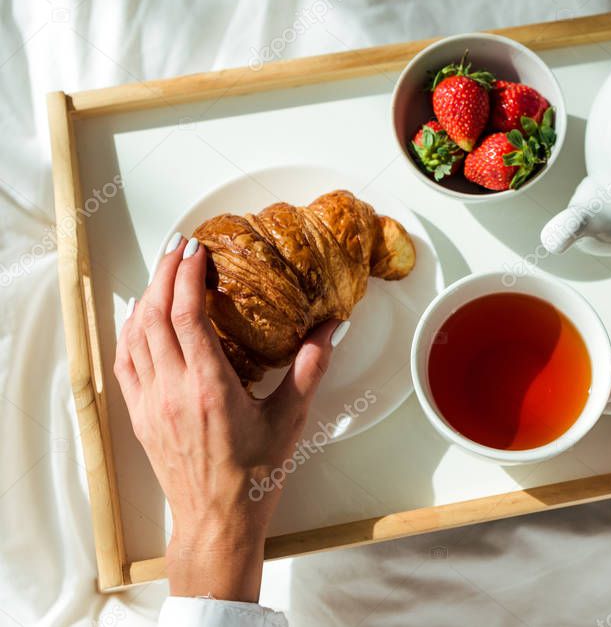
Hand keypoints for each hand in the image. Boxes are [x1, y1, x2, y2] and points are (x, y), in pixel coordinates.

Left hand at [114, 234, 338, 601]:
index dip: (188, 277)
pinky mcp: (140, 415)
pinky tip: (143, 317)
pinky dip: (131, 330)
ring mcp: (150, 403)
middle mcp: (173, 391)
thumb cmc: (254, 475)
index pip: (187, 316)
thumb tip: (328, 330)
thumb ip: (308, 370)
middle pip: (155, 316)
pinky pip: (125, 361)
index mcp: (210, 389)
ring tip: (164, 273)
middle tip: (180, 246)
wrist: (217, 519)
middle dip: (165, 274)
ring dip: (147, 298)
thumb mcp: (290, 420)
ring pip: (134, 335)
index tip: (196, 250)